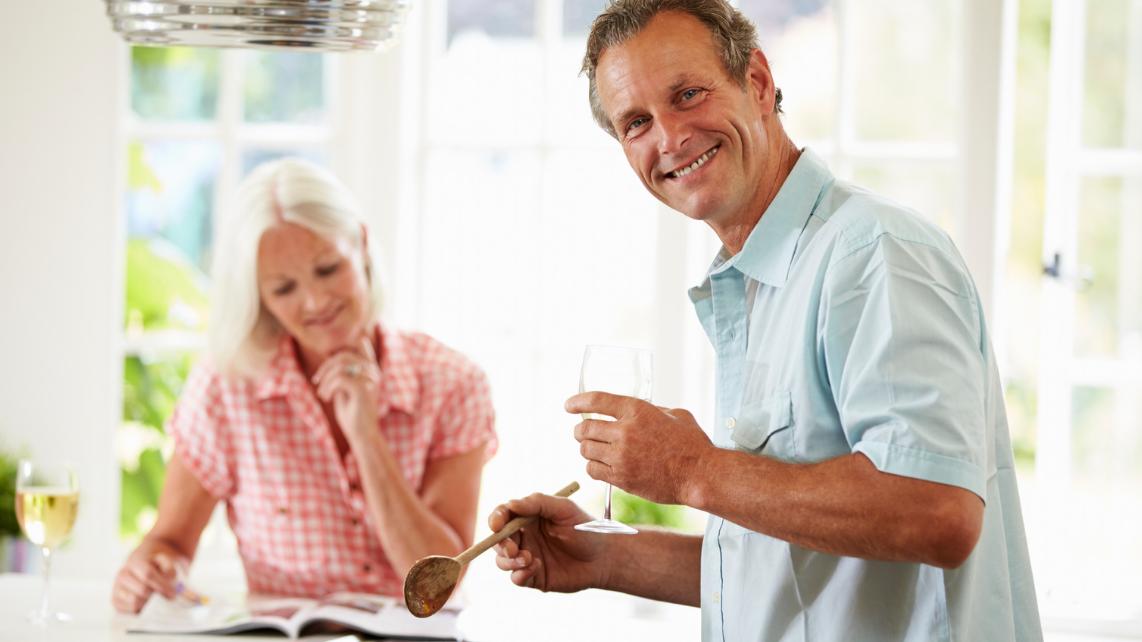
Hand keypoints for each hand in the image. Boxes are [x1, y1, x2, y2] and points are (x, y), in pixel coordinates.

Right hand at [111, 546, 185, 613]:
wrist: (142, 567)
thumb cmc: (157, 566)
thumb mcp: (166, 562)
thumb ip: (170, 570)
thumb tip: (171, 582)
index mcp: (135, 562)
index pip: (148, 574)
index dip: (162, 585)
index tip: (173, 592)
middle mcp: (123, 575)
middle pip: (142, 591)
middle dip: (157, 595)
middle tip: (166, 597)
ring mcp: (117, 588)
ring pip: (134, 602)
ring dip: (148, 603)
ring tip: (154, 598)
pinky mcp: (116, 601)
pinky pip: (130, 611)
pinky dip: (141, 610)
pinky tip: (146, 603)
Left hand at [312, 336, 381, 440]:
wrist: (362, 435)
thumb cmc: (352, 414)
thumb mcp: (344, 389)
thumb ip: (342, 373)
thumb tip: (329, 356)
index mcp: (370, 370)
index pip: (361, 344)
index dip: (344, 345)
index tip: (329, 360)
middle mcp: (372, 371)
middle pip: (344, 355)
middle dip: (325, 367)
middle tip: (317, 381)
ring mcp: (369, 379)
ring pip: (340, 365)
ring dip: (325, 379)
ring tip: (322, 393)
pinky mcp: (363, 389)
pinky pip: (340, 378)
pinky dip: (328, 387)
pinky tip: (326, 397)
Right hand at [490, 493, 608, 592]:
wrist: (604, 557)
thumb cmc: (585, 528)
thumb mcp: (564, 508)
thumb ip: (537, 502)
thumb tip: (510, 505)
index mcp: (529, 518)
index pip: (503, 516)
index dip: (496, 519)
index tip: (496, 525)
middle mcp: (525, 537)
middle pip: (499, 541)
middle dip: (500, 544)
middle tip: (513, 548)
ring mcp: (527, 557)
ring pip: (503, 561)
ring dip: (509, 561)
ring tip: (527, 558)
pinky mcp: (534, 577)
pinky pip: (516, 578)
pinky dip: (520, 574)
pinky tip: (536, 566)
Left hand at [567, 392, 712, 505]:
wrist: (699, 475)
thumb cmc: (692, 444)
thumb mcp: (675, 414)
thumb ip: (651, 410)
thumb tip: (636, 413)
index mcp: (637, 410)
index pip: (596, 400)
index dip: (578, 402)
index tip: (569, 405)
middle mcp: (625, 431)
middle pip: (585, 428)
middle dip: (580, 430)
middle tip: (582, 433)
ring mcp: (621, 456)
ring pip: (585, 450)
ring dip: (586, 449)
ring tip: (593, 450)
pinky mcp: (621, 478)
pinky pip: (593, 470)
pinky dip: (592, 467)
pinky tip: (600, 466)